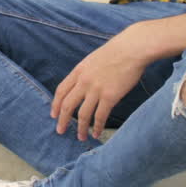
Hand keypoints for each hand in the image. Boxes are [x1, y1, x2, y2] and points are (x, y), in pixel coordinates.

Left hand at [51, 23, 156, 140]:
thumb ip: (87, 72)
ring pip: (82, 114)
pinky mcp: (110, 96)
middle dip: (62, 120)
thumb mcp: (94, 59)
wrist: (132, 49)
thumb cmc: (117, 51)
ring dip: (80, 128)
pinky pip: (100, 116)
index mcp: (79, 71)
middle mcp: (84, 81)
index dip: (55, 104)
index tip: (53, 114)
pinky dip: (97, 127)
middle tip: (60, 131)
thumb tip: (84, 84)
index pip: (61, 90)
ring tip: (80, 137)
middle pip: (67, 105)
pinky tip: (96, 134)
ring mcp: (96, 89)